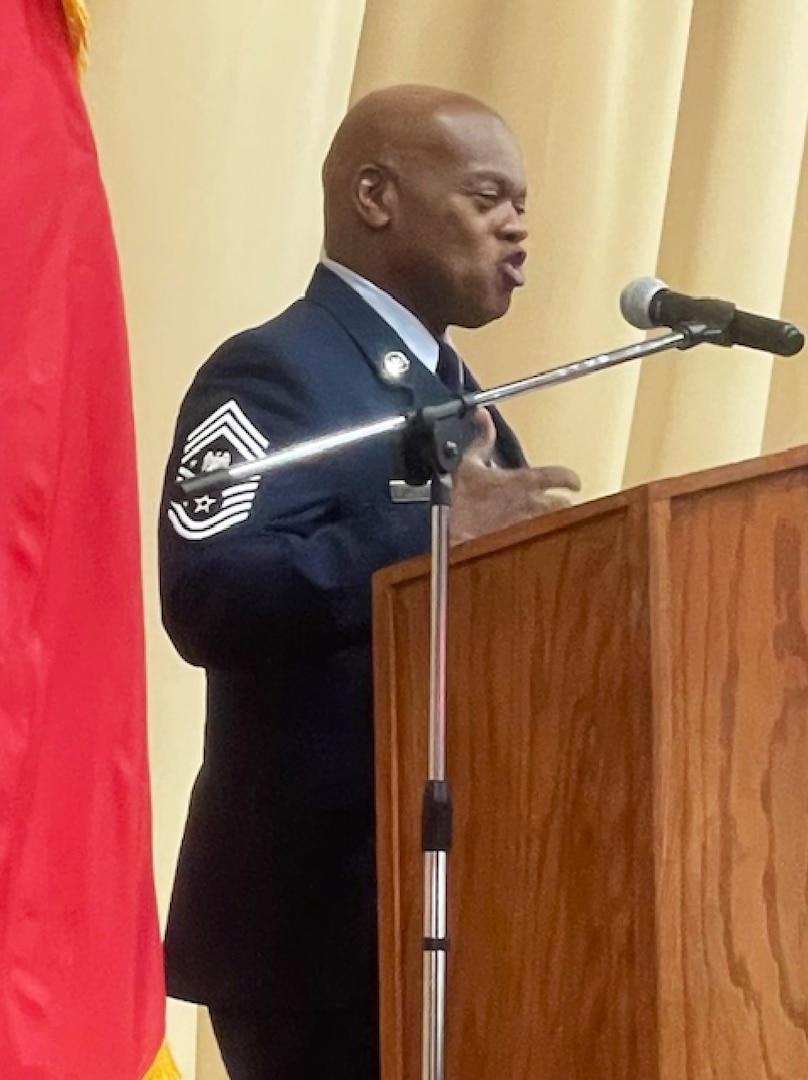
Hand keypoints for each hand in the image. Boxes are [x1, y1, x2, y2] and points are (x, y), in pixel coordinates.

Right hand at [450, 408, 580, 543]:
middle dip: (564, 503)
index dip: (571, 478)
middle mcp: (530, 504)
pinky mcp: (520, 540)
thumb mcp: (467, 463)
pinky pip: (540, 538)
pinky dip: (541, 535)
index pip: (559, 476)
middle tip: (561, 501)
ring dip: (555, 520)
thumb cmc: (460, 500)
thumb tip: (484, 417)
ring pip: (556, 522)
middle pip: (565, 504)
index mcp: (522, 482)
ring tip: (551, 519)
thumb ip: (482, 440)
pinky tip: (535, 534)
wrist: (451, 534)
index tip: (574, 482)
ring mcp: (527, 524)